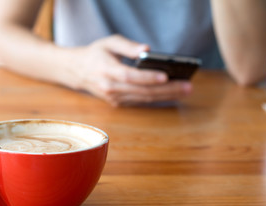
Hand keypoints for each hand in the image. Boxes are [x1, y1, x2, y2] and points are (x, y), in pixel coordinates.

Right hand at [67, 35, 191, 105]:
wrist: (78, 71)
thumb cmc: (96, 54)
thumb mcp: (109, 42)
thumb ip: (127, 46)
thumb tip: (147, 49)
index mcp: (107, 70)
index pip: (130, 76)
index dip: (148, 78)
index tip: (166, 76)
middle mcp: (110, 87)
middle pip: (142, 91)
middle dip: (167, 90)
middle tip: (187, 86)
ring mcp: (114, 98)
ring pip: (143, 99)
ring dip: (166, 96)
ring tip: (185, 90)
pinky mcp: (117, 103)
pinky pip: (139, 101)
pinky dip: (156, 98)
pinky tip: (171, 94)